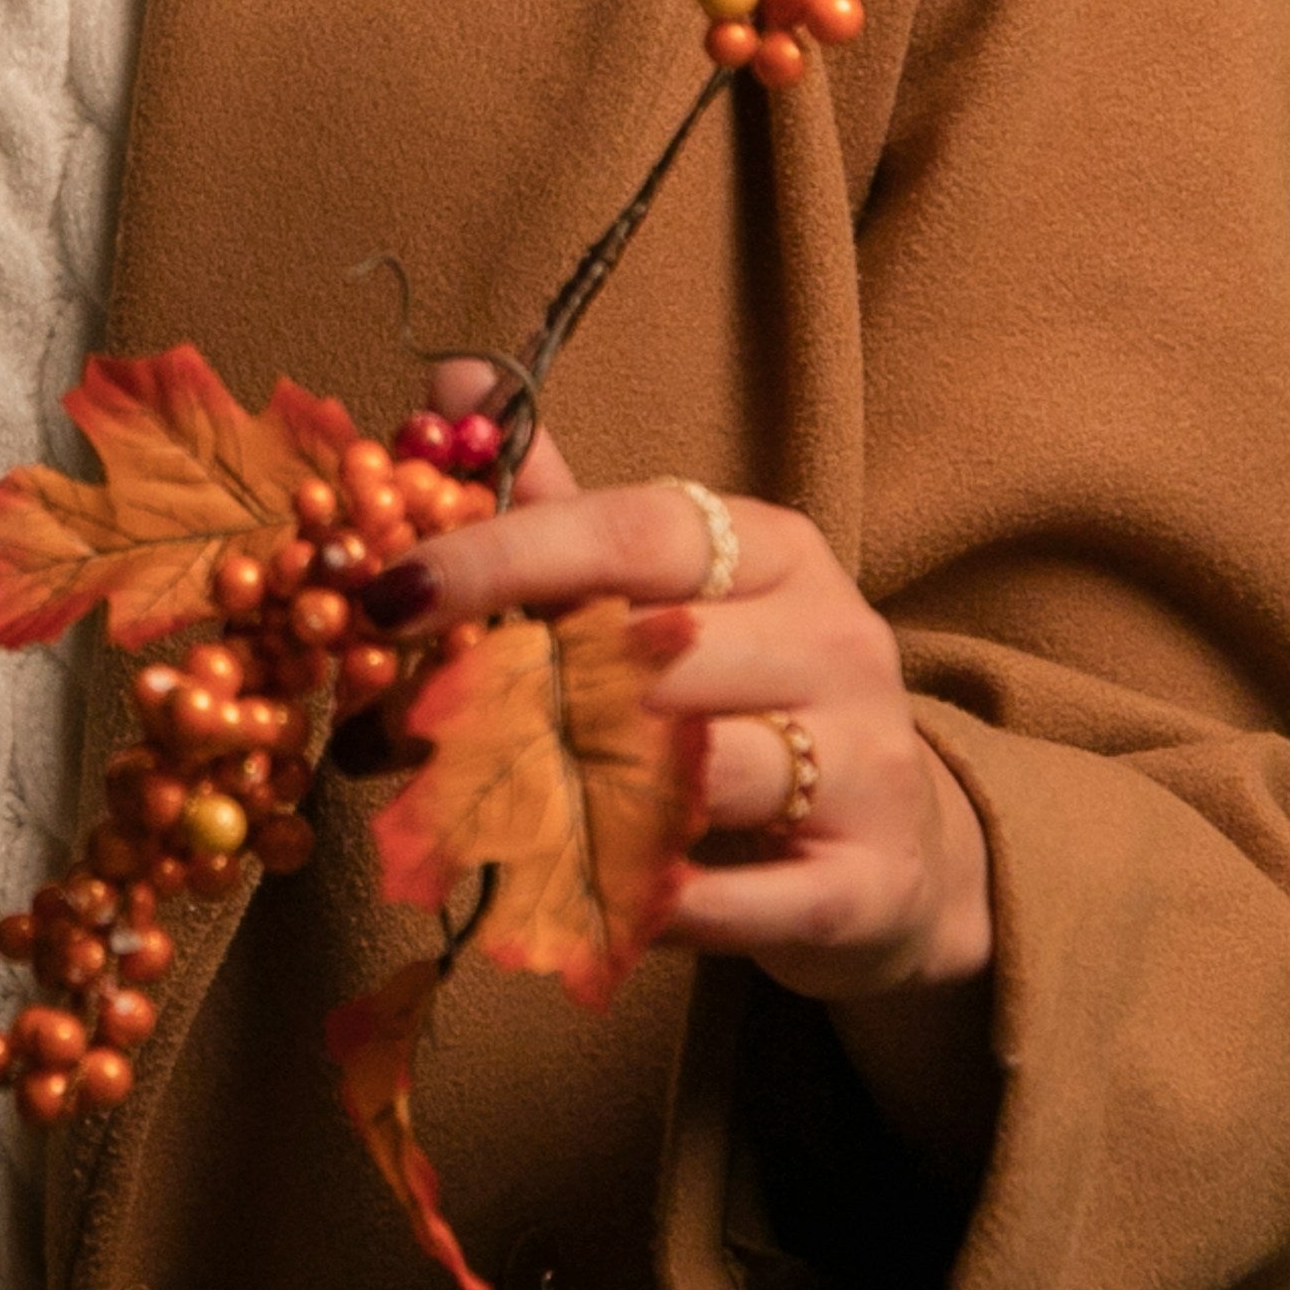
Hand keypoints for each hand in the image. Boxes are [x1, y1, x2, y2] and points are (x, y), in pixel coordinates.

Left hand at [358, 371, 991, 1008]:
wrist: (899, 852)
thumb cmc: (747, 705)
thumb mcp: (676, 596)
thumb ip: (561, 509)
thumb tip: (452, 385)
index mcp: (776, 553)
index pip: (631, 533)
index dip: (502, 557)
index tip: (390, 593)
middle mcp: (834, 641)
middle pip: (654, 655)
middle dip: (508, 697)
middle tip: (394, 733)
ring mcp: (863, 763)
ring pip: (693, 776)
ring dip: (564, 803)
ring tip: (469, 817)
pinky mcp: (865, 884)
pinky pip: (730, 901)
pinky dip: (640, 903)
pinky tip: (575, 899)